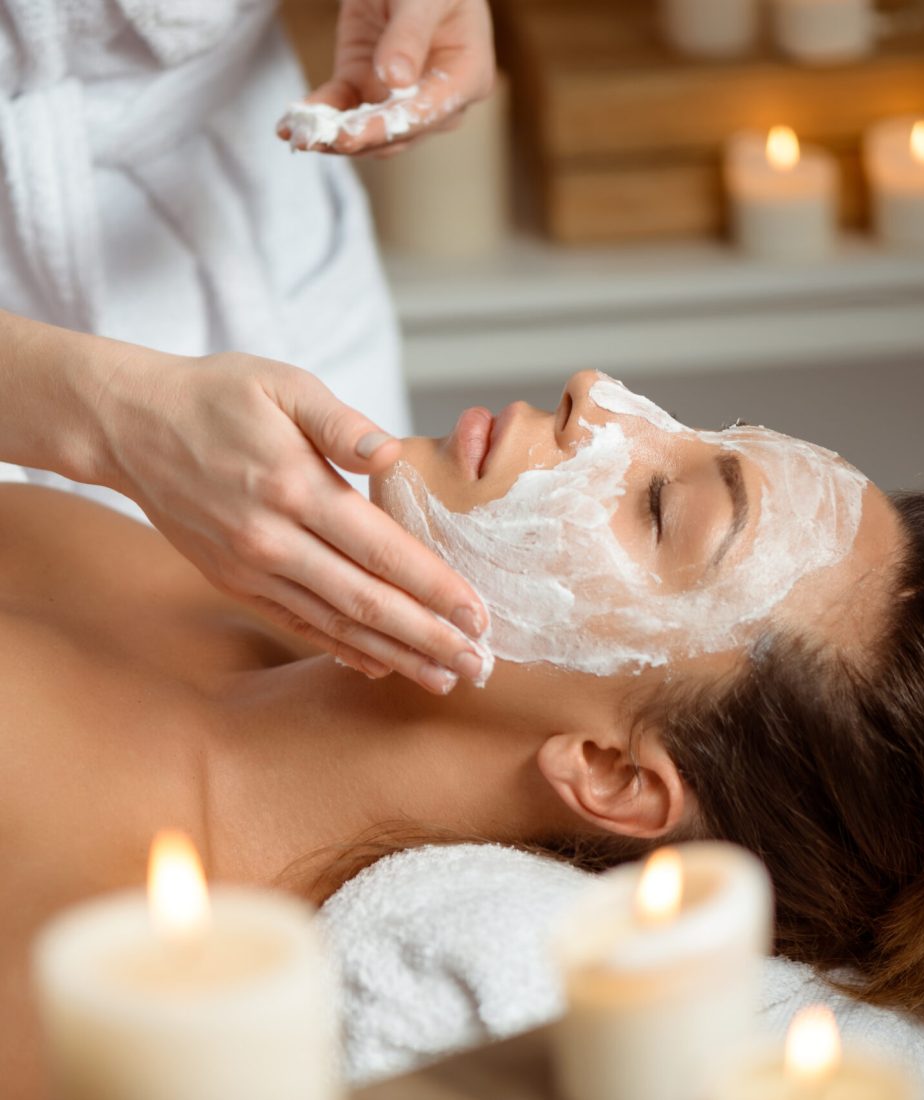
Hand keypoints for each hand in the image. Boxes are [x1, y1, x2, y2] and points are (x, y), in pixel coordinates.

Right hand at [98, 351, 490, 693]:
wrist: (131, 426)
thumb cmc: (216, 396)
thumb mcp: (282, 384)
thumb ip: (341, 422)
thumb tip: (392, 453)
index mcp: (296, 487)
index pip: (382, 550)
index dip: (434, 588)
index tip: (476, 615)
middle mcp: (273, 539)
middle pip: (366, 601)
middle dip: (427, 638)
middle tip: (476, 665)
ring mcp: (251, 567)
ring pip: (334, 623)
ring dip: (393, 655)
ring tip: (441, 677)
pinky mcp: (235, 582)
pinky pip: (296, 624)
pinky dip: (340, 648)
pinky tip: (378, 665)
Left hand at [278, 0, 494, 155]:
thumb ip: (411, 35)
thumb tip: (396, 80)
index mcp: (467, 77)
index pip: (426, 113)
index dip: (386, 127)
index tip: (350, 134)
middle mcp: (438, 100)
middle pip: (395, 133)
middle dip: (352, 137)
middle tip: (314, 138)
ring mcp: (402, 100)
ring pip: (366, 130)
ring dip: (330, 134)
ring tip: (297, 133)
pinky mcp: (367, 88)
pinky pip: (343, 109)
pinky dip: (318, 115)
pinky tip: (291, 127)